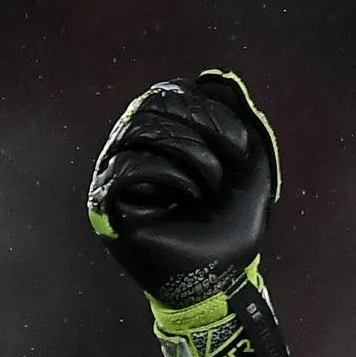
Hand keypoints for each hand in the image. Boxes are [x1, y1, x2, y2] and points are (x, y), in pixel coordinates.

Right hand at [85, 70, 296, 356]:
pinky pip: (129, 164)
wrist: (221, 280)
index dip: (206, 109)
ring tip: (207, 188)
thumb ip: (238, 120)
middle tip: (225, 169)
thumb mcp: (249, 168)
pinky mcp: (106, 202)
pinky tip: (183, 199)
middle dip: (201, 129)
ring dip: (189, 155)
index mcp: (160, 141)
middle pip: (151, 104)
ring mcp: (114, 175)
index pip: (167, 94)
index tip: (239, 145)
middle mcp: (130, 151)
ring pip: (139, 128)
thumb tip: (214, 76)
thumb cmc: (232, 230)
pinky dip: (167, 176)